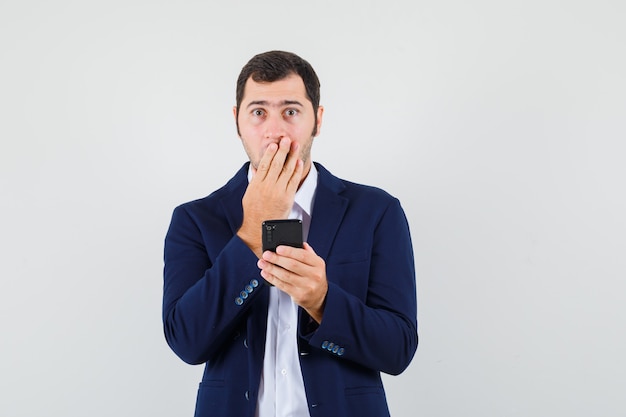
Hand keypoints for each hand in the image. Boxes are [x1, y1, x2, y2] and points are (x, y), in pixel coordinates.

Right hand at [237, 137, 303, 256]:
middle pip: (277, 164)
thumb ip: (254, 180)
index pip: (265, 164)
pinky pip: (294, 181)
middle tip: (287, 139)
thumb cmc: (253, 211)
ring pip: (286, 170)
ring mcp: (278, 192)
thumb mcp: (249, 193)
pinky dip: (297, 170)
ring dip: (292, 156)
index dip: (270, 153)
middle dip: (283, 150)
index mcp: (257, 184)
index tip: (274, 144)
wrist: (259, 228)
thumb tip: (257, 168)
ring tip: (295, 146)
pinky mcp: (287, 197)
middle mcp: (268, 186)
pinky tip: (299, 162)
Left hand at [257, 243, 327, 323]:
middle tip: (266, 255)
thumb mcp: (316, 264)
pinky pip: (282, 285)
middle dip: (277, 259)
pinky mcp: (299, 295)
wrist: (319, 297)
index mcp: (318, 264)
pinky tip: (266, 273)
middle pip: (292, 265)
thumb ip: (307, 253)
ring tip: (262, 263)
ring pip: (285, 276)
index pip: (303, 255)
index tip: (278, 248)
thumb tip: (298, 242)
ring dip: (271, 269)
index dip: (289, 251)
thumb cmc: (315, 278)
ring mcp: (307, 286)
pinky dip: (272, 278)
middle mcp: (314, 275)